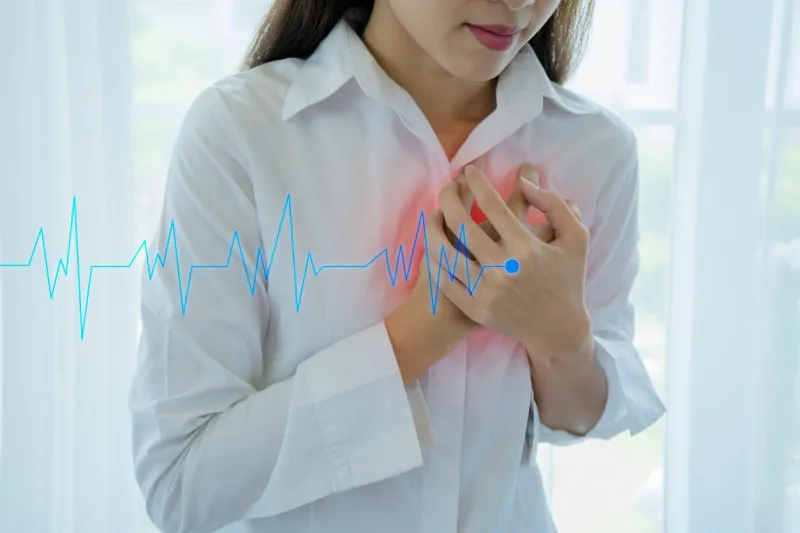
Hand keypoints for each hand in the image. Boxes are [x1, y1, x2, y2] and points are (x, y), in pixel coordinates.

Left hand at [430, 164, 592, 362]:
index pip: (493, 205)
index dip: (477, 183)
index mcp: (527, 248)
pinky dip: (436, 260)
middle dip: (449, 198)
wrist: (558, 330)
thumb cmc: (568, 280)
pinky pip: (445, 280)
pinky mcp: (475, 309)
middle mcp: (503, 268)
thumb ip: (554, 206)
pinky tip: (433, 245)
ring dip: (433, 228)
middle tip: (447, 187)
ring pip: (445, 252)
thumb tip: (526, 183)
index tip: (470, 170)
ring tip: (434, 214)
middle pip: (462, 224)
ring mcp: (486, 290)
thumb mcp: (576, 239)